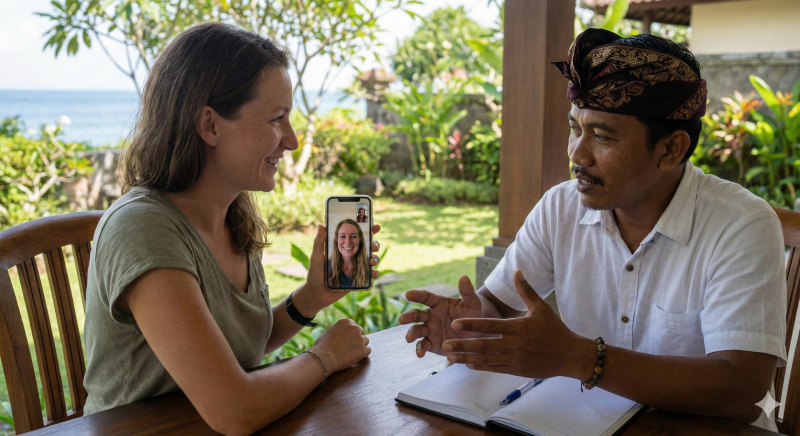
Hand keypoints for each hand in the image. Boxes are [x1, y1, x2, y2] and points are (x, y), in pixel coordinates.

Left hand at [293, 224, 381, 315]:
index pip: (357, 237)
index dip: (368, 230)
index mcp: (343, 249)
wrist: (316, 294)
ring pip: (372, 261)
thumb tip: (321, 225)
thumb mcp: (316, 256)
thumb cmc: (314, 274)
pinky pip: (369, 277)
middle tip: (373, 247)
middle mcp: (351, 257)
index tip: (375, 226)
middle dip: (375, 245)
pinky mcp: (358, 281)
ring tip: (372, 262)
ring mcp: (355, 269)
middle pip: (368, 248)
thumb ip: (319, 242)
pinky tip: (372, 274)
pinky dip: (374, 275)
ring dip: (375, 259)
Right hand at [310, 318, 370, 372]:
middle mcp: (355, 328)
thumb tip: (336, 333)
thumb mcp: (325, 333)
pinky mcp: (363, 350)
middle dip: (356, 339)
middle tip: (349, 347)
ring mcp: (360, 338)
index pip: (354, 325)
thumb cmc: (321, 346)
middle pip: (361, 332)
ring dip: (360, 346)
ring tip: (352, 352)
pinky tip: (356, 357)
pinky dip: (363, 354)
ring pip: (365, 341)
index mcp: (346, 321)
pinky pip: (368, 350)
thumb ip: (335, 331)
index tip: (347, 339)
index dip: (351, 333)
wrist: (324, 357)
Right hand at [399, 276, 483, 357]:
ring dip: (411, 333)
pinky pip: (423, 345)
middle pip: (416, 314)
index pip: (426, 297)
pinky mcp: (432, 343)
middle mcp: (431, 316)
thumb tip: (464, 277)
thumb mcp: (473, 304)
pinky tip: (420, 354)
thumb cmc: (474, 315)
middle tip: (402, 319)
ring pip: (417, 330)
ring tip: (409, 338)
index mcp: (439, 303)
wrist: (477, 334)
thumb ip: (467, 292)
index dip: (417, 295)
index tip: (408, 294)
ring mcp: (430, 330)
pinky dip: (420, 349)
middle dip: (409, 316)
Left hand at [442, 270, 594, 378]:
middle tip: (445, 344)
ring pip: (486, 359)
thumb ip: (526, 290)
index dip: (471, 325)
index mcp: (518, 328)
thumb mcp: (540, 307)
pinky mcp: (517, 370)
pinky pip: (495, 368)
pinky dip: (480, 366)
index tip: (455, 324)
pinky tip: (468, 365)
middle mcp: (514, 344)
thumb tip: (516, 270)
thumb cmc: (554, 329)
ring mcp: (515, 359)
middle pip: (483, 345)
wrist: (569, 355)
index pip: (490, 325)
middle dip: (462, 345)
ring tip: (450, 357)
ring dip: (467, 358)